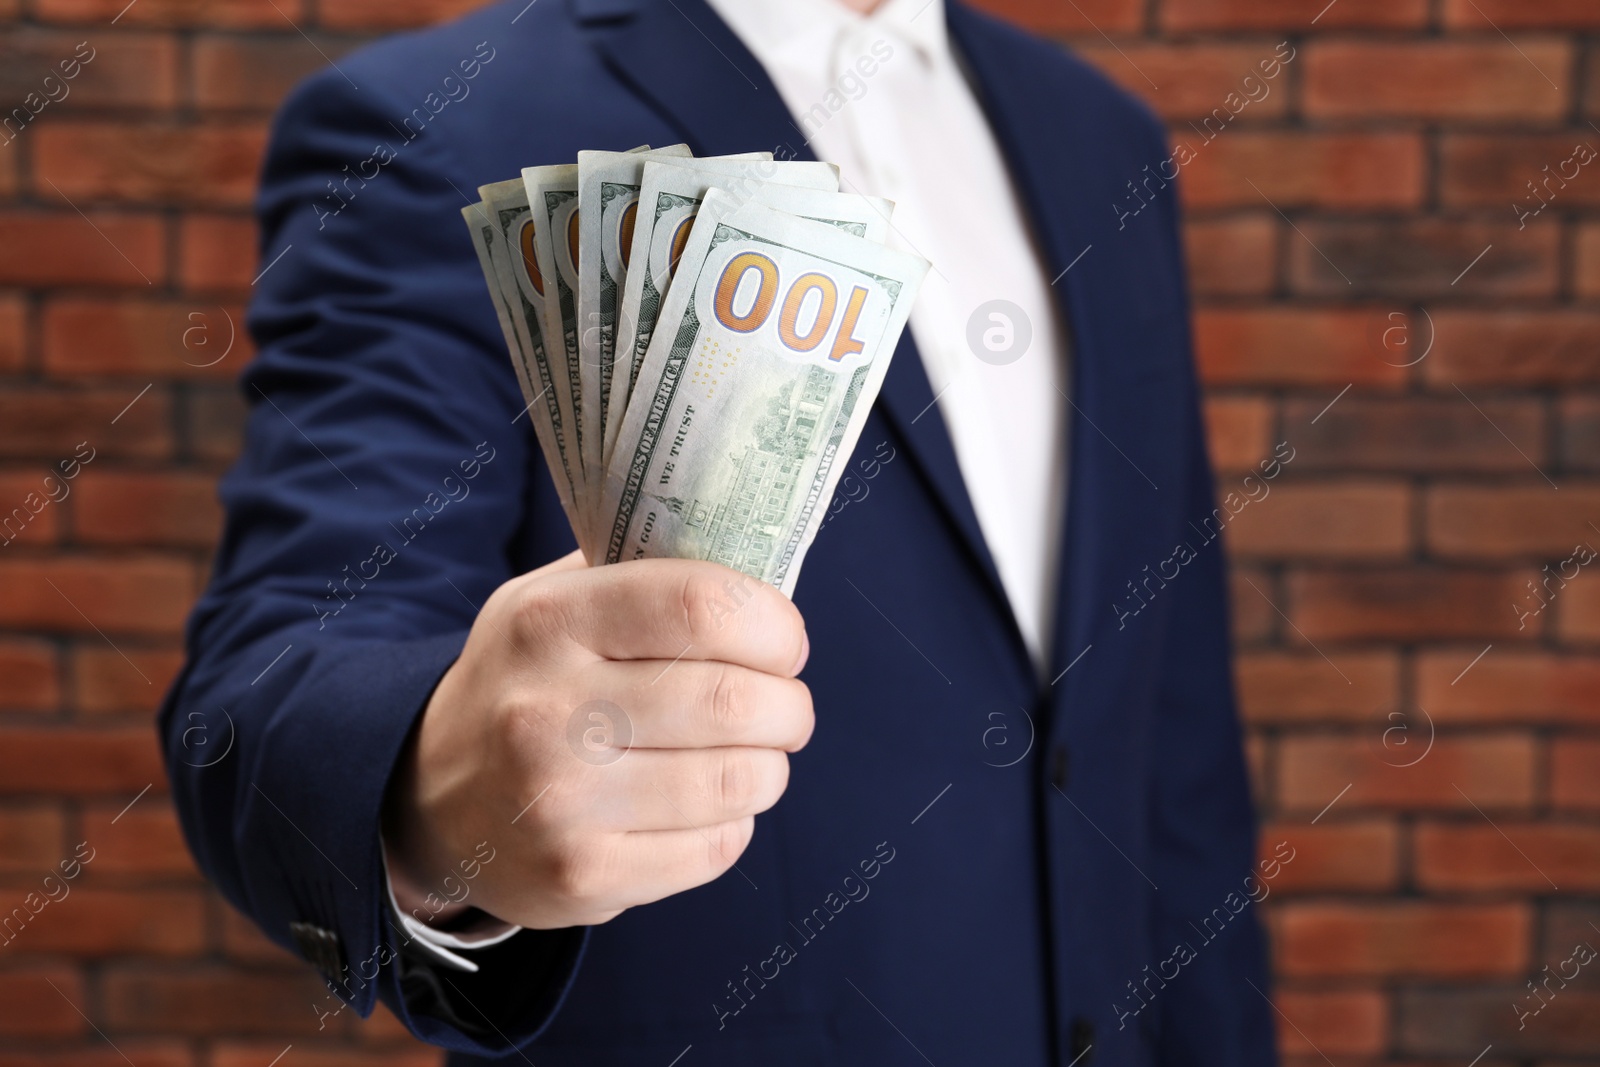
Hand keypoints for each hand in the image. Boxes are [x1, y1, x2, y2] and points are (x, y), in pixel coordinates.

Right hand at [382, 551, 811, 929]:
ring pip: (736, 780)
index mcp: (548, 622)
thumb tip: (759, 568)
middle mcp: (547, 712)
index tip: (783, 641)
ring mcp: (562, 803)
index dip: (772, 623)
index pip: (701, 606)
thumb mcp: (548, 600)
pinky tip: (709, 804)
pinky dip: (735, 822)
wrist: (431, 799)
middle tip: (785, 706)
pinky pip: (715, 847)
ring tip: (755, 754)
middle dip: (788, 705)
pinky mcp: (582, 878)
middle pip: (732, 700)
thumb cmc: (525, 681)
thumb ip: (641, 571)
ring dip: (770, 766)